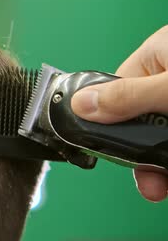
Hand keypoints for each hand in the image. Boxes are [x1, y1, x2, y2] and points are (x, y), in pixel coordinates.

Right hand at [72, 25, 167, 201]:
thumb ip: (128, 96)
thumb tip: (80, 104)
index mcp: (155, 55)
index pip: (112, 91)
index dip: (106, 123)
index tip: (104, 150)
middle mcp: (165, 76)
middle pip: (135, 120)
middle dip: (138, 154)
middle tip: (147, 181)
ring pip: (158, 135)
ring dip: (158, 164)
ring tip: (162, 185)